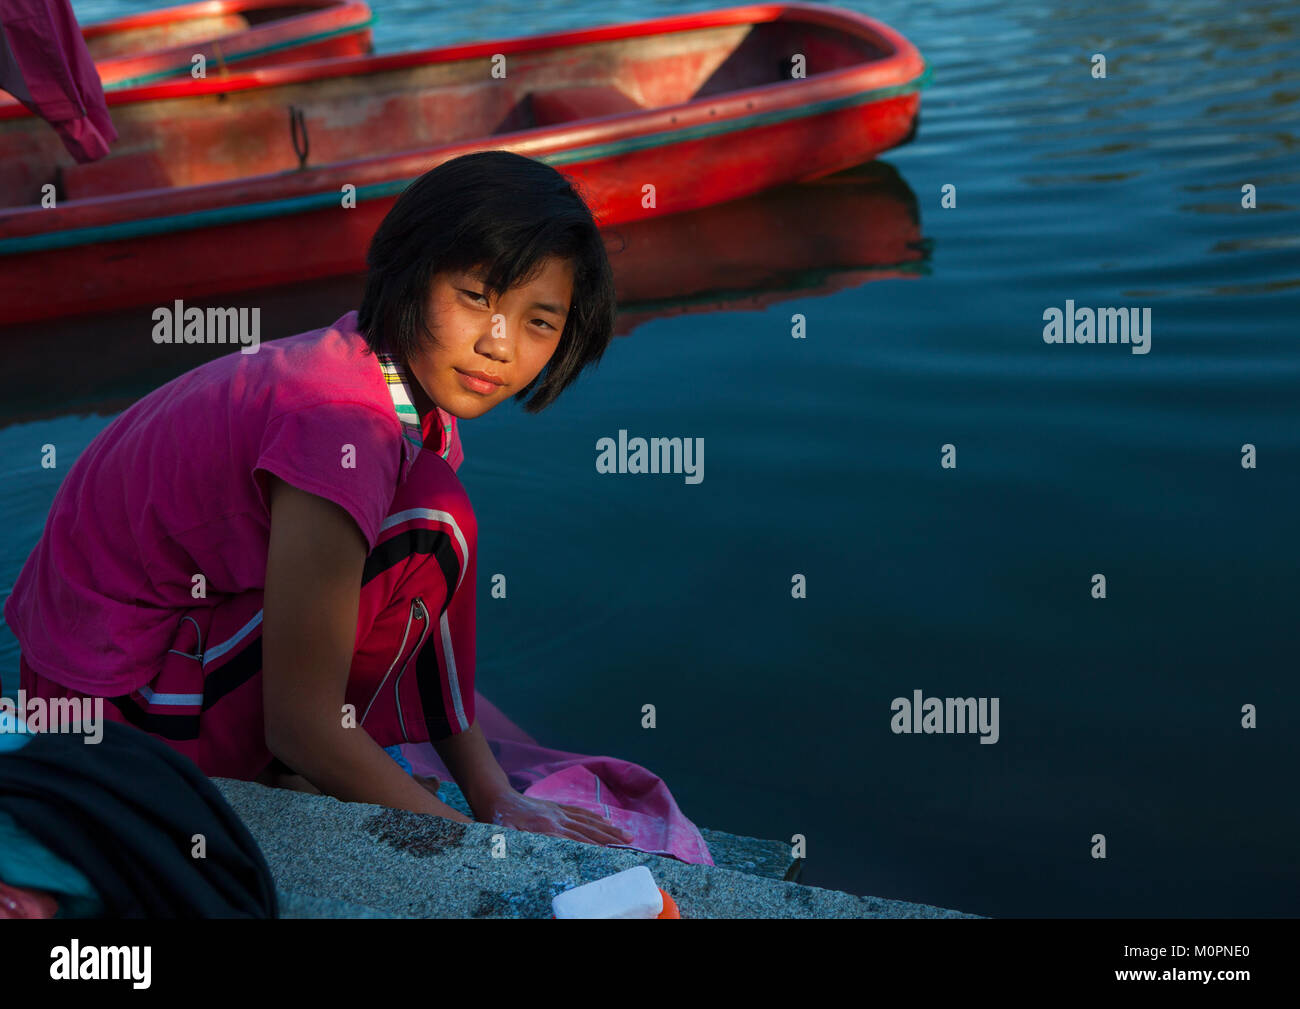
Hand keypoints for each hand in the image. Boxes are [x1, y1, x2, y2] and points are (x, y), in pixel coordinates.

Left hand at [479, 789, 633, 846]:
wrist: (494, 797)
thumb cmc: (497, 822)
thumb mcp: (507, 838)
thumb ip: (525, 845)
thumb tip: (546, 853)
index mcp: (545, 828)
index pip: (576, 840)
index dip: (595, 847)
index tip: (612, 854)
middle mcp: (556, 819)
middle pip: (588, 830)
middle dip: (610, 838)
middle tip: (630, 845)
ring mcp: (557, 811)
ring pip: (588, 820)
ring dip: (608, 829)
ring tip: (626, 836)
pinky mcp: (555, 807)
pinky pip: (579, 812)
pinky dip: (595, 817)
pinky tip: (606, 821)